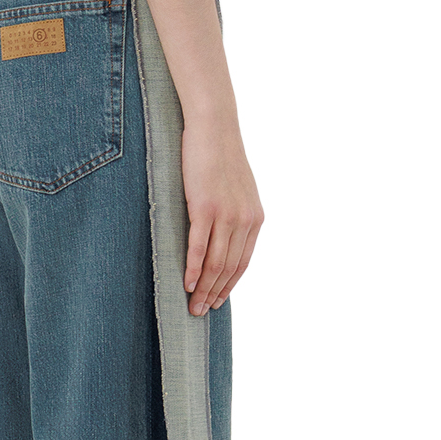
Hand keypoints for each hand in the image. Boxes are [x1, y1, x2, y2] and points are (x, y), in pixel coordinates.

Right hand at [180, 121, 263, 314]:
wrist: (213, 127)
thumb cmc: (219, 157)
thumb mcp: (236, 190)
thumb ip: (234, 216)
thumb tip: (224, 238)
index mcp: (254, 219)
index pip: (242, 263)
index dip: (229, 286)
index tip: (218, 301)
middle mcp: (244, 220)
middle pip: (229, 268)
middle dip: (214, 294)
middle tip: (200, 311)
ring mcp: (226, 214)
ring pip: (215, 262)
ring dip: (203, 288)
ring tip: (192, 304)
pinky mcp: (205, 207)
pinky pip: (199, 246)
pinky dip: (193, 268)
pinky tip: (186, 283)